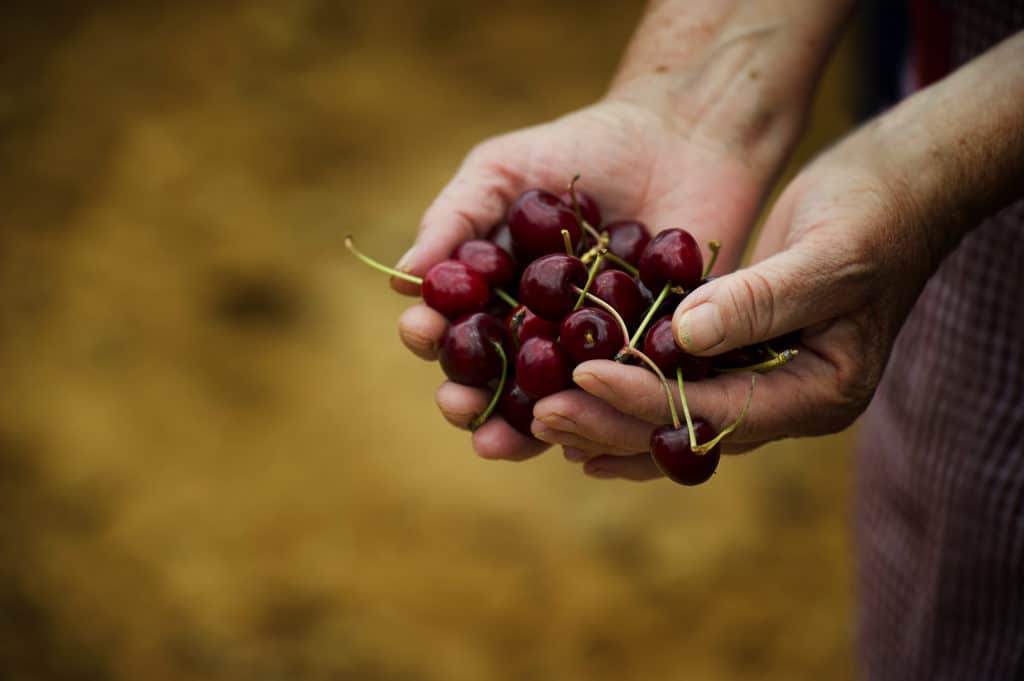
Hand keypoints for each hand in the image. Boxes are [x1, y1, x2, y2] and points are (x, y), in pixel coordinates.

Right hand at [397, 91, 779, 461]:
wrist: (681, 137)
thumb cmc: (582, 148)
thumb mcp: (504, 170)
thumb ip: (455, 218)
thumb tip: (399, 281)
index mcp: (496, 294)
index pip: (452, 327)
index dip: (431, 337)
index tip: (421, 333)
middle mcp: (538, 332)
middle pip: (493, 381)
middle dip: (468, 399)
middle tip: (458, 406)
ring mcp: (593, 351)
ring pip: (552, 403)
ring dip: (521, 429)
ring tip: (498, 443)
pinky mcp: (650, 358)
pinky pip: (623, 394)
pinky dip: (600, 415)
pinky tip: (579, 434)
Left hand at [569, 120, 953, 478]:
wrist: (901, 191)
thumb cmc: (878, 214)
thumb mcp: (829, 253)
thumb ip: (764, 298)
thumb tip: (685, 335)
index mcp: (820, 393)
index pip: (718, 411)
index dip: (645, 396)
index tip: (581, 375)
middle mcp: (788, 403)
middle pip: (686, 431)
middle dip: (611, 422)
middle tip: (539, 415)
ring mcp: (764, 384)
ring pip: (674, 420)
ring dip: (609, 420)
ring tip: (542, 418)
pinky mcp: (740, 356)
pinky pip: (677, 388)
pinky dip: (628, 395)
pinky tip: (581, 396)